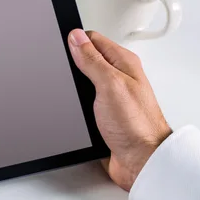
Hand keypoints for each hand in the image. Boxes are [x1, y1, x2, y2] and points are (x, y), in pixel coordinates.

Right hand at [68, 29, 171, 190]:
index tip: (60, 44)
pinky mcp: (102, 116)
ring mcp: (110, 98)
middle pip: (86, 60)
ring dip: (72, 87)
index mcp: (123, 63)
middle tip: (58, 63)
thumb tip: (76, 38)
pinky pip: (82, 104)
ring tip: (62, 85)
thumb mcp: (109, 84)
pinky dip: (74, 105)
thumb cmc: (137, 125)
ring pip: (82, 83)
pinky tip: (70, 107)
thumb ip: (92, 60)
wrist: (141, 161)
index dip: (74, 40)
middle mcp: (117, 78)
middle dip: (70, 63)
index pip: (92, 40)